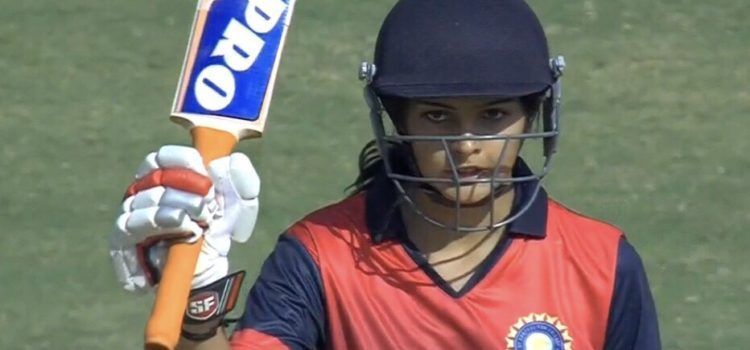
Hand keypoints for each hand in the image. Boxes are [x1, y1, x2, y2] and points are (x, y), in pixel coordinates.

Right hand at [109, 145, 258, 292]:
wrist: (208, 267)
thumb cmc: (218, 227)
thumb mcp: (239, 203)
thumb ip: (242, 179)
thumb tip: (233, 159)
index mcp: (164, 176)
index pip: (160, 159)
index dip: (181, 162)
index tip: (206, 176)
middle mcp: (141, 193)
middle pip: (153, 181)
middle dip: (185, 192)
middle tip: (208, 207)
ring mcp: (129, 217)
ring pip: (141, 206)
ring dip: (174, 213)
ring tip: (199, 225)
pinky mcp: (123, 244)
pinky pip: (128, 233)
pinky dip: (157, 233)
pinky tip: (185, 234)